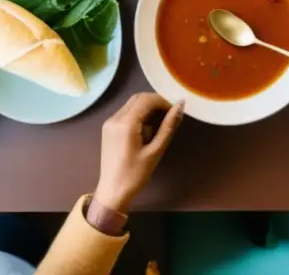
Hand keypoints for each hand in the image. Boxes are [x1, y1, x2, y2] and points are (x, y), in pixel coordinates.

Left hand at [94, 93, 183, 213]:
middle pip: (138, 98)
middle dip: (156, 103)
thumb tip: (180, 106)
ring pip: (131, 104)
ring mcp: (109, 122)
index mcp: (126, 123)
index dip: (163, 101)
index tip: (176, 111)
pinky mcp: (108, 128)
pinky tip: (146, 130)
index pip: (146, 100)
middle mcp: (115, 118)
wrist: (112, 191)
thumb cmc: (135, 174)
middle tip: (170, 116)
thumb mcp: (155, 151)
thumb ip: (168, 127)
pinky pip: (125, 113)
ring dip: (147, 108)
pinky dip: (138, 115)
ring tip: (160, 125)